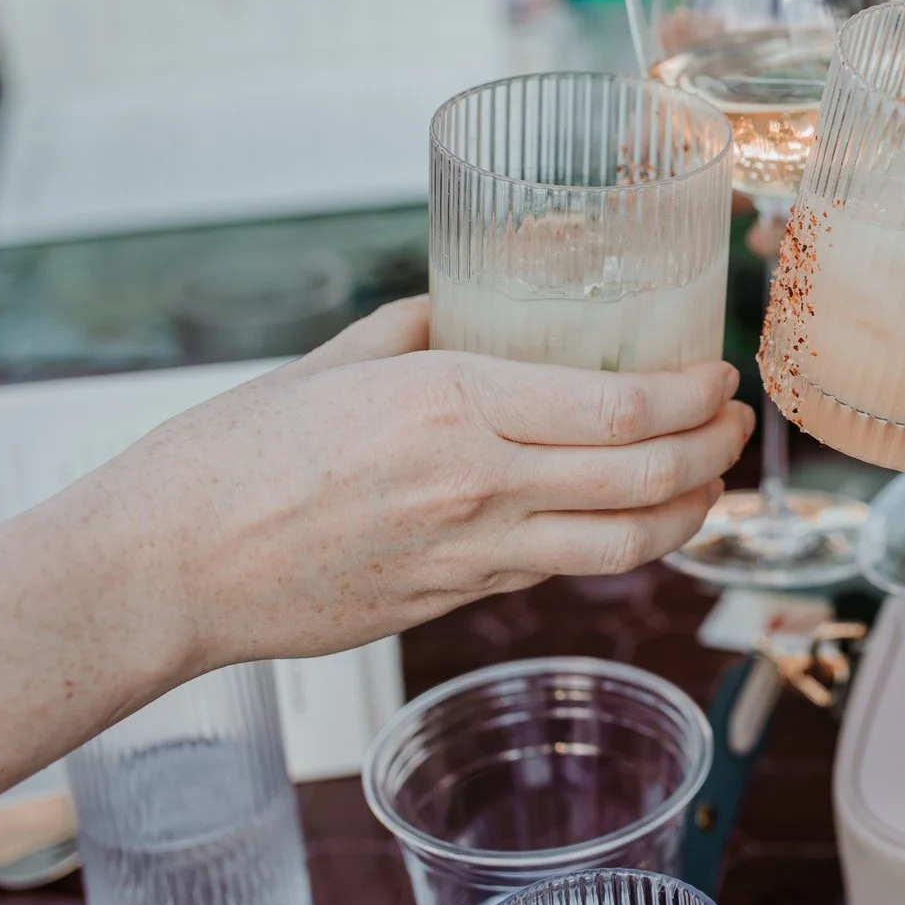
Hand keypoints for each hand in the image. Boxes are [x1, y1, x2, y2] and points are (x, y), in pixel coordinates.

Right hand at [57, 297, 753, 675]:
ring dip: (688, 513)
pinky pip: (560, 571)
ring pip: (623, 545)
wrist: (167, 568)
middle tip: (737, 427)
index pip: (618, 410)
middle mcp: (478, 484)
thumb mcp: (336, 363)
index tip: (720, 377)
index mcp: (452, 405)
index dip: (691, 398)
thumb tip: (475, 302)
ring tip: (710, 483)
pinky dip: (615, 545)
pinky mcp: (454, 602)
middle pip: (644, 479)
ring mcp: (471, 555)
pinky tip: (628, 521)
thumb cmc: (233, 454)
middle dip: (714, 453)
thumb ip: (421, 330)